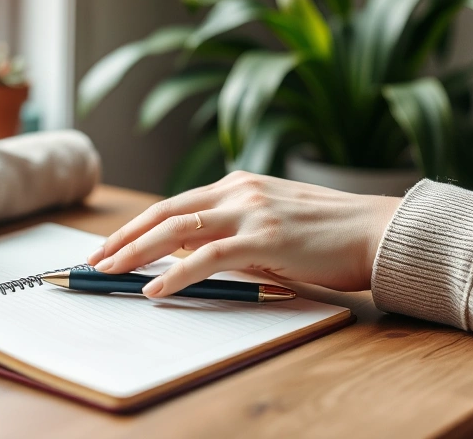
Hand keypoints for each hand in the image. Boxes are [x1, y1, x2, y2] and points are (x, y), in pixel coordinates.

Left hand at [88, 171, 400, 296]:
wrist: (377, 231)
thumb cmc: (326, 234)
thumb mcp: (269, 225)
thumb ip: (230, 234)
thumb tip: (187, 256)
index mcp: (236, 185)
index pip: (173, 206)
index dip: (136, 226)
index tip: (110, 244)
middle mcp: (237, 191)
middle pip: (165, 214)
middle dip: (124, 238)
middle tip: (96, 259)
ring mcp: (250, 211)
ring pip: (178, 230)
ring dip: (137, 252)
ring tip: (111, 272)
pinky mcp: (265, 237)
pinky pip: (209, 256)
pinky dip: (177, 272)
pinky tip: (156, 287)